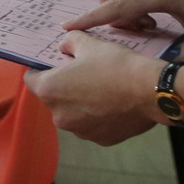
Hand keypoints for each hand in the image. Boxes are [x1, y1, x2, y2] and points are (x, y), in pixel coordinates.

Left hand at [26, 32, 160, 144]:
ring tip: (102, 88)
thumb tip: (64, 47)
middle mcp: (59, 116)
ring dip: (81, 103)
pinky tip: (114, 103)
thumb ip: (68, 42)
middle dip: (64, 86)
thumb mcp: (88, 43)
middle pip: (53, 97)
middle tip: (83, 73)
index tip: (54, 64)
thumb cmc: (115, 65)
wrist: (151, 91)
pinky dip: (98, 116)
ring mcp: (81, 131)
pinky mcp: (101, 140)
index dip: (41, 69)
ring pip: (73, 113)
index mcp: (49, 90)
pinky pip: (93, 125)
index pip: (31, 78)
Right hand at [64, 0, 183, 63]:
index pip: (115, 7)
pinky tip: (157, 23)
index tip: (68, 28)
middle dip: (108, 12)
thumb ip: (180, 62)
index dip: (90, 19)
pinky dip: (135, 6)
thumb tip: (158, 76)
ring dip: (123, 9)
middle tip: (132, 33)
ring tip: (147, 30)